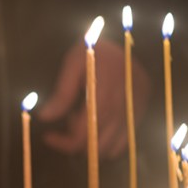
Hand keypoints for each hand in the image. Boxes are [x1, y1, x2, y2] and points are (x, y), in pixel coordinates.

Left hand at [37, 37, 151, 157]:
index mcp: (106, 89)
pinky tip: (97, 126)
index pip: (85, 131)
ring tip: (81, 123)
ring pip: (112, 147)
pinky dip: (109, 143)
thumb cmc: (93, 51)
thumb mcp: (73, 65)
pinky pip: (126, 140)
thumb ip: (62, 93)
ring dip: (92, 145)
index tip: (48, 137)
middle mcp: (124, 103)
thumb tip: (45, 117)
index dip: (64, 140)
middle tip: (66, 126)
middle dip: (76, 143)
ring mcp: (136, 108)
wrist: (121, 41)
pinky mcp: (142, 110)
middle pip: (98, 142)